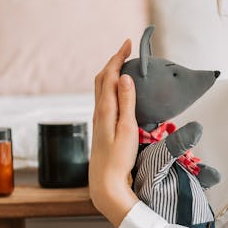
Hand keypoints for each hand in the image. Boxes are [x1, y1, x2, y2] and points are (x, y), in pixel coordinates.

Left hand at [90, 40, 139, 227]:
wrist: (105, 184)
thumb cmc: (118, 159)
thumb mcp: (127, 129)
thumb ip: (126, 102)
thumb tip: (124, 76)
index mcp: (105, 109)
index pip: (109, 75)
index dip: (117, 57)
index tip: (128, 43)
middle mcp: (99, 112)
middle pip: (101, 79)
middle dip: (113, 62)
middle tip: (127, 51)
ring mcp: (99, 121)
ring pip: (101, 89)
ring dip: (111, 74)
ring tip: (123, 66)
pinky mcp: (102, 129)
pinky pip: (104, 100)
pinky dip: (111, 88)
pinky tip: (119, 93)